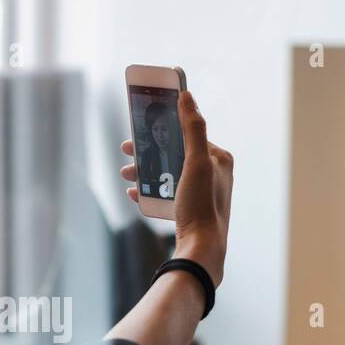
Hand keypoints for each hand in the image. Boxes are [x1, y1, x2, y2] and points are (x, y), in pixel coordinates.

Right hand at [120, 91, 233, 287]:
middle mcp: (212, 173)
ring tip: (126, 173)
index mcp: (219, 159)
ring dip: (144, 170)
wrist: (200, 249)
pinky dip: (149, 190)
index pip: (189, 133)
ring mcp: (200, 192)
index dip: (165, 128)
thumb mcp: (196, 162)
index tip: (142, 125)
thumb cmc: (201, 205)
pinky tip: (134, 192)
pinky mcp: (189, 209)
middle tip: (126, 149)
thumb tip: (186, 95)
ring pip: (167, 172)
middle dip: (149, 151)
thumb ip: (192, 127)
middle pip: (174, 152)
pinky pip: (165, 192)